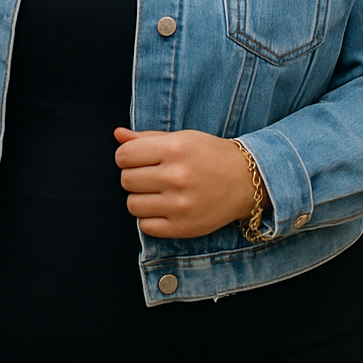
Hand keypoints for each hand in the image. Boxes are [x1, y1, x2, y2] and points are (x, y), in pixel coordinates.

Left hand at [114, 128, 255, 238]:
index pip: (124, 156)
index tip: (138, 159)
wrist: (246, 181)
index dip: (126, 157)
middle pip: (126, 180)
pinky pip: (145, 226)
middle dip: (135, 176)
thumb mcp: (181, 138)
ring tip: (158, 192)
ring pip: (132, 204)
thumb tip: (117, 135)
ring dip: (141, 198)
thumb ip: (146, 138)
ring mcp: (180, 205)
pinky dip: (150, 218)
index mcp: (175, 149)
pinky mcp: (183, 227)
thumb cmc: (209, 155)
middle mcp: (177, 177)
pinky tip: (165, 208)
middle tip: (152, 175)